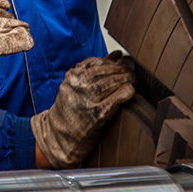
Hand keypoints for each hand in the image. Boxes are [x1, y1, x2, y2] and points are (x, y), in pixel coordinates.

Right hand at [31, 54, 135, 168]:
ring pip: (111, 83)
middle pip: (106, 72)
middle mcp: (78, 86)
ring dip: (126, 80)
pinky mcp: (96, 115)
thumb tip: (117, 55)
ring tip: (133, 81)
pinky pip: (115, 99)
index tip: (121, 63)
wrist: (59, 136)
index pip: (96, 62)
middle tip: (132, 73)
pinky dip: (125, 93)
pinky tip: (130, 92)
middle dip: (122, 70)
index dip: (112, 62)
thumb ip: (94, 69)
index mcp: (72, 77)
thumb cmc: (70, 109)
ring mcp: (86, 100)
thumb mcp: (75, 86)